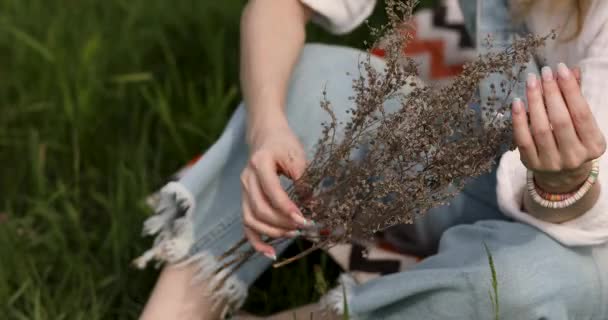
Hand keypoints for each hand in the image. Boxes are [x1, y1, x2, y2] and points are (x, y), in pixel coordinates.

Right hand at [241, 120, 309, 258]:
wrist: (266, 136)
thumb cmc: (285, 145)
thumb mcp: (298, 157)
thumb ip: (304, 181)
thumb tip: (314, 209)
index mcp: (260, 163)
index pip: (272, 192)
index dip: (287, 209)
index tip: (305, 220)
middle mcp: (247, 178)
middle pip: (260, 209)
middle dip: (282, 223)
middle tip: (303, 227)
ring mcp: (243, 190)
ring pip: (251, 219)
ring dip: (271, 232)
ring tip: (292, 234)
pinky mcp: (245, 200)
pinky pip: (246, 224)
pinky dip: (256, 241)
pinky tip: (270, 252)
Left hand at [511, 63, 605, 192]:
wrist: (562, 177)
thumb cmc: (574, 142)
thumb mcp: (581, 124)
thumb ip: (576, 98)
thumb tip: (572, 70)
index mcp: (593, 145)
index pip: (581, 113)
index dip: (570, 89)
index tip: (560, 69)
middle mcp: (574, 156)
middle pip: (560, 120)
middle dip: (550, 93)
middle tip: (543, 73)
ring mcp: (552, 163)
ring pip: (540, 128)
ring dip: (534, 102)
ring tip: (531, 82)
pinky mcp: (532, 165)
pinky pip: (523, 139)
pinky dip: (519, 120)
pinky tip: (517, 102)